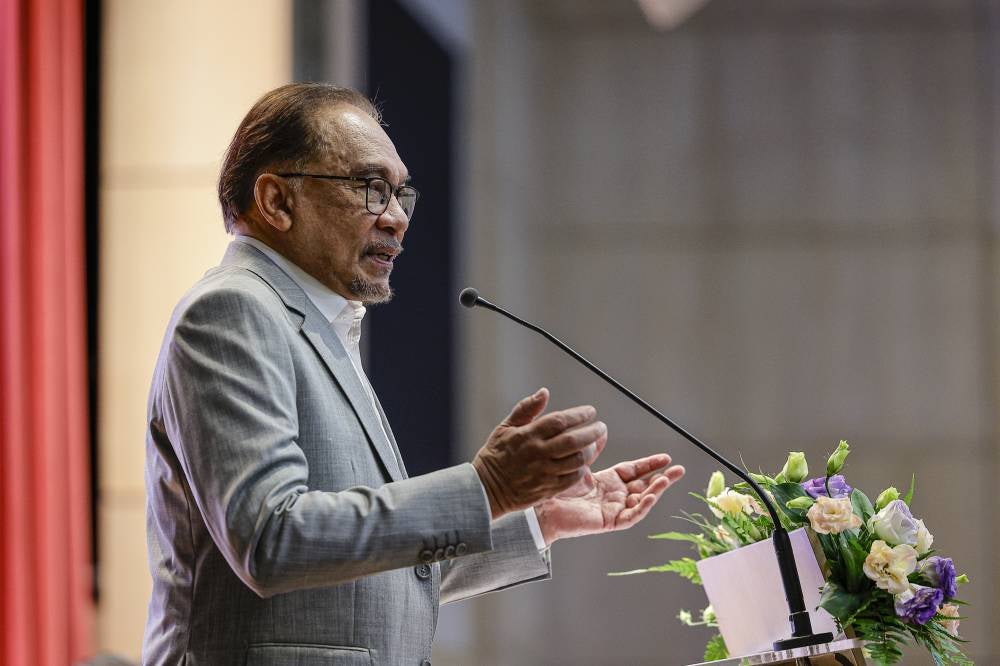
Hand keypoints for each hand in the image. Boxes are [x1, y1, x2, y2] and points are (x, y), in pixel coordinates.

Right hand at [473, 388, 605, 518]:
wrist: (486, 489)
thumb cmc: (496, 454)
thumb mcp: (505, 427)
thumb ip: (526, 409)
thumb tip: (544, 392)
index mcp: (528, 435)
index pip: (560, 421)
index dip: (579, 414)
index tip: (591, 411)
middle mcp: (538, 453)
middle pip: (573, 441)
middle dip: (592, 432)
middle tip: (601, 427)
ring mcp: (544, 473)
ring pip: (577, 460)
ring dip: (591, 450)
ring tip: (594, 443)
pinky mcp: (547, 489)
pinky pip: (572, 478)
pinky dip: (582, 469)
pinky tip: (584, 462)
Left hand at [534, 450, 684, 544]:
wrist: (541, 508)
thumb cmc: (555, 488)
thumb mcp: (578, 464)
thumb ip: (592, 450)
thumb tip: (602, 431)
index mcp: (607, 481)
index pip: (634, 471)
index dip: (650, 464)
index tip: (665, 457)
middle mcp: (613, 496)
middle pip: (644, 486)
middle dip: (662, 478)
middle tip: (679, 470)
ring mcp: (613, 510)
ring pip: (641, 501)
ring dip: (656, 491)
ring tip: (667, 479)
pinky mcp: (609, 522)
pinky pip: (631, 516)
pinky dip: (642, 507)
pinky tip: (651, 497)